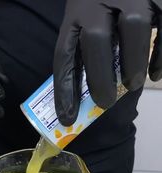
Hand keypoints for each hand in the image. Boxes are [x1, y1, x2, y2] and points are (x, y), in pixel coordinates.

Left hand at [54, 0, 161, 125]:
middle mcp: (98, 0)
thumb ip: (87, 50)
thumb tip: (84, 98)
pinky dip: (161, 54)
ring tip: (132, 84)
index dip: (64, 89)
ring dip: (133, 63)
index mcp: (75, 12)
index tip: (67, 118)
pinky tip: (155, 73)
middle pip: (96, 38)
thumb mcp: (86, 21)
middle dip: (100, 77)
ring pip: (134, 26)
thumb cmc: (103, 6)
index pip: (64, 53)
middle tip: (106, 102)